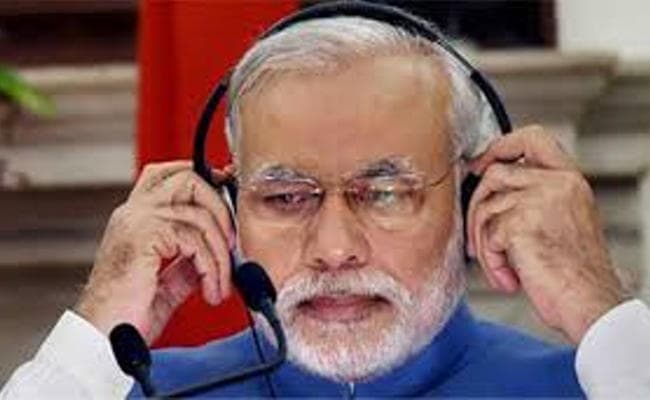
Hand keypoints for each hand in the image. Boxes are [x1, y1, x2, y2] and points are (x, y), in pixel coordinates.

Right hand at [74, 161, 234, 343]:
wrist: (105, 338)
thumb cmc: (127, 314)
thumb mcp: (167, 282)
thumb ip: (188, 262)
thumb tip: (216, 253)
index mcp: (135, 218)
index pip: (166, 175)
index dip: (201, 176)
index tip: (226, 193)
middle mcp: (133, 213)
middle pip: (187, 178)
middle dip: (220, 207)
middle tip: (231, 243)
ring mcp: (136, 221)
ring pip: (198, 215)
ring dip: (220, 254)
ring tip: (219, 284)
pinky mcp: (144, 236)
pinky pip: (194, 241)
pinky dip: (211, 268)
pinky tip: (210, 290)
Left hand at [467, 125, 627, 343]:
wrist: (588, 303)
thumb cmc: (574, 273)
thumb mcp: (563, 221)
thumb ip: (536, 197)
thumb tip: (489, 186)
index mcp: (570, 180)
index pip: (533, 137)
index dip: (500, 146)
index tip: (481, 164)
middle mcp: (558, 184)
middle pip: (495, 173)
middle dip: (477, 206)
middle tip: (478, 239)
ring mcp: (540, 200)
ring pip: (485, 206)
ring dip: (484, 242)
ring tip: (500, 266)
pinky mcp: (521, 223)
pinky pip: (487, 235)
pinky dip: (491, 261)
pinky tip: (509, 277)